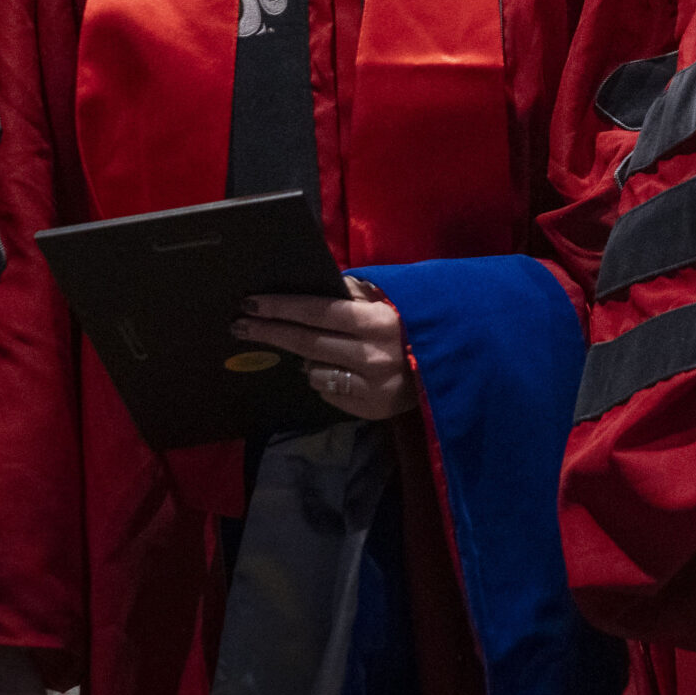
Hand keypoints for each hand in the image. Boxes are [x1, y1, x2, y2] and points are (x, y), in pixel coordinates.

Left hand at [234, 277, 410, 419]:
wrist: (455, 368)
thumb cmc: (421, 324)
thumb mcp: (394, 300)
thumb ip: (360, 293)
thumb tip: (325, 285)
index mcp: (378, 322)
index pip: (318, 311)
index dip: (282, 306)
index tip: (251, 303)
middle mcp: (371, 356)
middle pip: (307, 342)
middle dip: (270, 331)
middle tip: (240, 326)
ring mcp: (369, 387)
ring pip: (314, 371)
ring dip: (301, 358)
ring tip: (295, 346)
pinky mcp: (369, 409)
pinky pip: (329, 391)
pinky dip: (323, 377)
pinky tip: (327, 368)